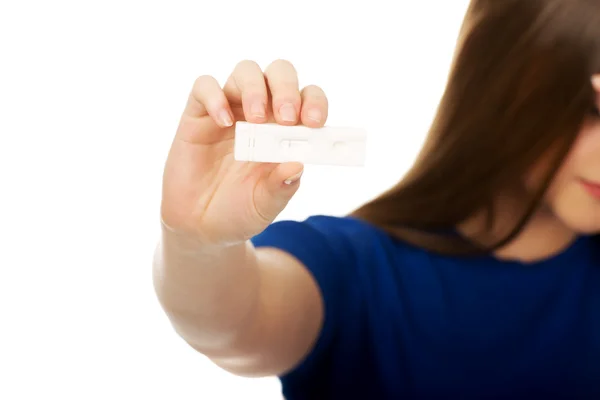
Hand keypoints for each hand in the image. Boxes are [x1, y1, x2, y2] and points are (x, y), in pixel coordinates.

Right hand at [160, 59, 328, 244]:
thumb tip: (297, 165)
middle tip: (286, 118)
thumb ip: (281, 187)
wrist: (199, 226)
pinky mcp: (198, 115)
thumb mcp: (265, 206)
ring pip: (246, 71)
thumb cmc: (238, 212)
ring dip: (255, 88)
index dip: (314, 102)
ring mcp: (229, 110)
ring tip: (254, 120)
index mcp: (285, 132)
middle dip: (286, 88)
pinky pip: (204, 86)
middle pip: (279, 73)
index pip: (307, 99)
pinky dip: (215, 97)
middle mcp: (260, 114)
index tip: (314, 122)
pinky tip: (223, 122)